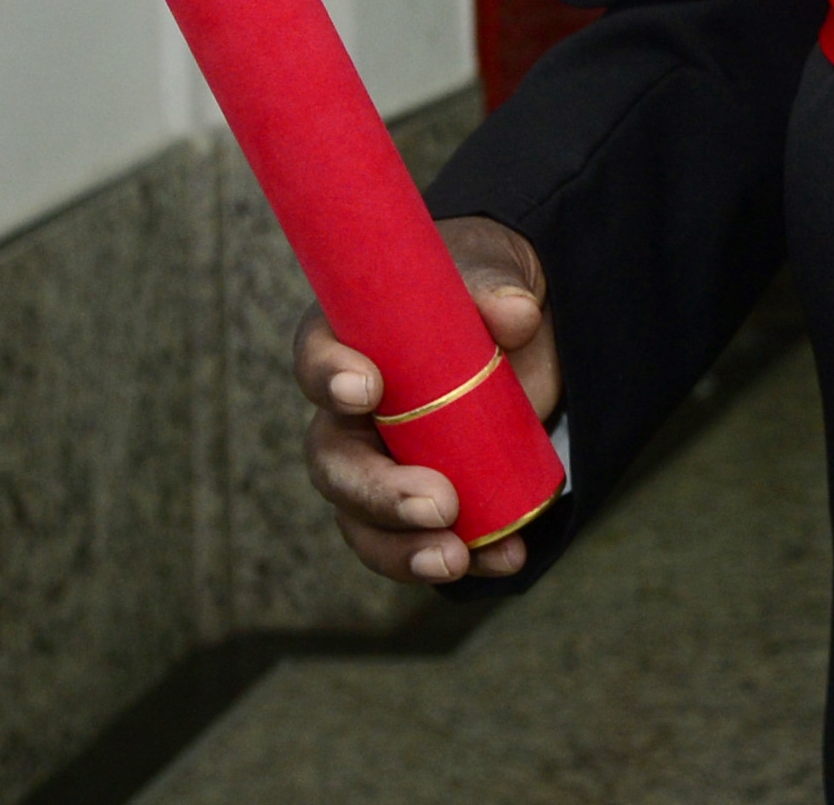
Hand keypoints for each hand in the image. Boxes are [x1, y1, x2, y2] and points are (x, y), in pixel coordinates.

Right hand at [298, 216, 559, 583]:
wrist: (514, 327)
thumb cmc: (479, 289)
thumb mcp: (490, 274)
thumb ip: (495, 290)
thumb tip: (515, 316)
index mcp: (347, 342)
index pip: (318, 360)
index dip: (332, 377)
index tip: (367, 390)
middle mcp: (347, 414)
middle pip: (336, 464)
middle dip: (381, 492)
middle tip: (437, 504)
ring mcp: (379, 462)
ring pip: (365, 521)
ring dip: (406, 549)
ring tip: (456, 559)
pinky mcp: (419, 496)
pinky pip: (420, 540)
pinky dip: (461, 554)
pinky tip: (504, 558)